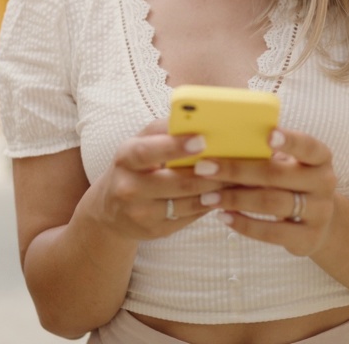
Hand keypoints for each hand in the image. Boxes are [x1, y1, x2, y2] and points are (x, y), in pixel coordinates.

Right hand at [89, 120, 224, 240]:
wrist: (110, 210)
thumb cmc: (134, 166)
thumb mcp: (139, 143)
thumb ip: (164, 129)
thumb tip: (195, 116)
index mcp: (125, 159)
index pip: (148, 151)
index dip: (175, 146)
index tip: (202, 140)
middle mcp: (128, 188)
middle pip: (177, 182)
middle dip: (209, 173)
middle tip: (234, 162)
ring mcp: (141, 213)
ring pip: (188, 202)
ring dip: (216, 191)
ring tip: (237, 179)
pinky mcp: (155, 231)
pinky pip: (189, 217)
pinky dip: (209, 206)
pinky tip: (224, 196)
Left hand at [193, 128, 336, 256]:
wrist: (319, 221)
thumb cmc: (292, 182)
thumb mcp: (289, 164)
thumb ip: (266, 154)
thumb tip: (221, 142)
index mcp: (320, 157)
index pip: (308, 146)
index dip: (289, 140)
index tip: (268, 134)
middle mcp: (325, 183)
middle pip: (278, 175)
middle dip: (237, 171)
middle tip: (204, 168)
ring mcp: (320, 212)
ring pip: (272, 203)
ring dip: (235, 199)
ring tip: (207, 197)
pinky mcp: (309, 239)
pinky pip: (272, 233)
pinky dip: (244, 224)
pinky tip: (223, 217)